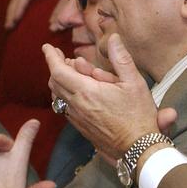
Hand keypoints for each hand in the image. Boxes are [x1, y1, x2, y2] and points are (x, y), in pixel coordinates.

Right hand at [4, 0, 68, 29]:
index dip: (18, 9)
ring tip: (9, 27)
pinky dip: (18, 10)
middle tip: (8, 28)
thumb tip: (52, 28)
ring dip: (13, 12)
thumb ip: (62, 11)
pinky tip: (16, 20)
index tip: (15, 21)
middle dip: (12, 12)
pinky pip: (23, 0)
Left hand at [43, 34, 173, 160]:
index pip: (58, 71)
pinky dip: (64, 94)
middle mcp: (77, 105)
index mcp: (87, 91)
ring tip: (70, 71)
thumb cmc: (138, 116)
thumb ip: (121, 58)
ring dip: (59, 80)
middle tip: (60, 56)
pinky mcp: (81, 127)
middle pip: (54, 82)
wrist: (137, 149)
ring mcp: (77, 118)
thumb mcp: (134, 83)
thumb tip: (114, 38)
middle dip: (55, 66)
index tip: (48, 47)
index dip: (50, 57)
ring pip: (57, 96)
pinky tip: (76, 91)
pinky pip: (64, 107)